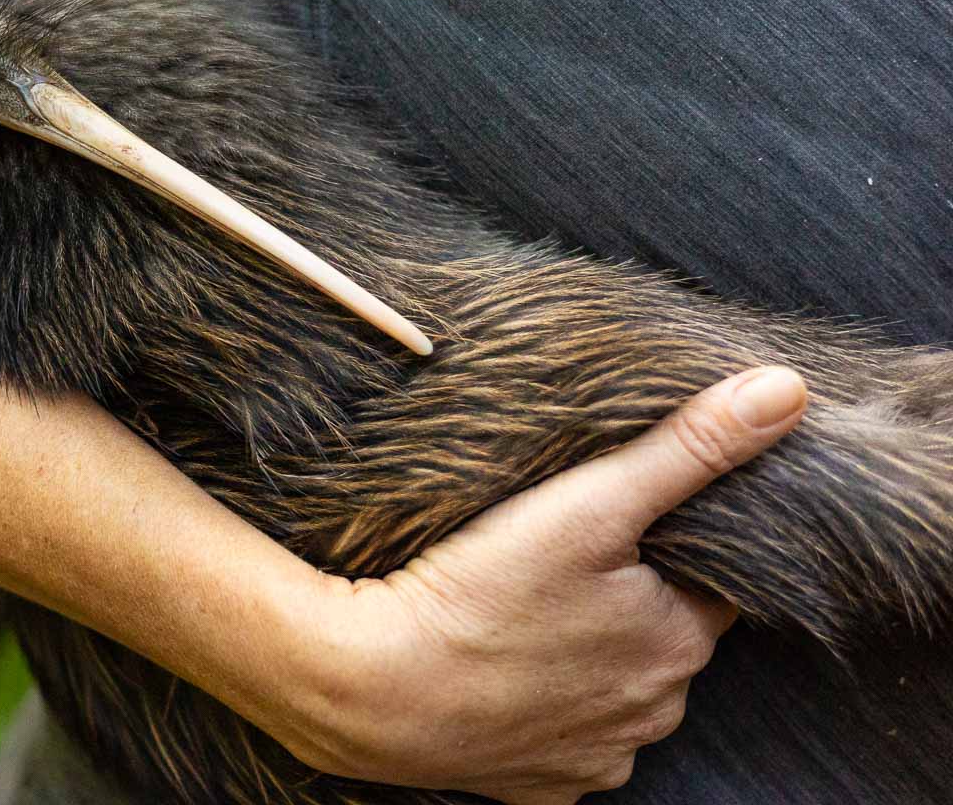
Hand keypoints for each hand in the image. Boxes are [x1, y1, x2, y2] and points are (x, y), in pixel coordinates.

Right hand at [238, 366, 807, 803]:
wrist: (373, 688)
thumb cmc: (479, 590)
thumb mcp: (587, 503)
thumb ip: (687, 446)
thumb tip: (786, 392)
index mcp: (679, 643)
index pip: (707, 581)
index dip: (671, 544)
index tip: (622, 518)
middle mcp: (653, 712)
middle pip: (659, 637)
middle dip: (628, 601)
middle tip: (560, 556)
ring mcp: (594, 755)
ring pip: (612, 688)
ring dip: (586, 655)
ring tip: (523, 609)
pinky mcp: (538, 785)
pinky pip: (560, 737)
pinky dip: (542, 704)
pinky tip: (502, 667)